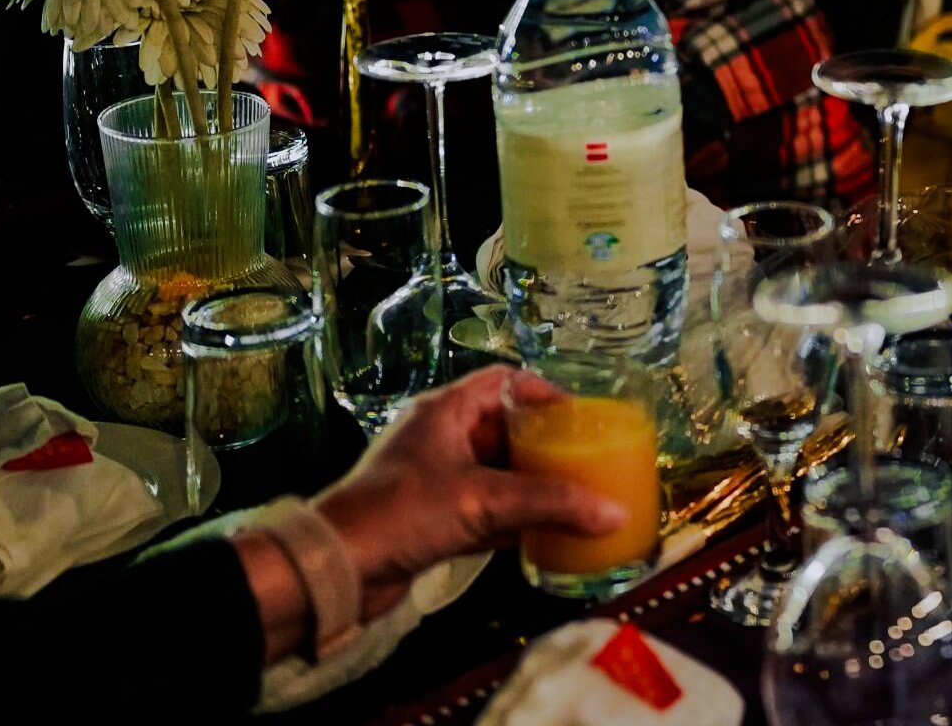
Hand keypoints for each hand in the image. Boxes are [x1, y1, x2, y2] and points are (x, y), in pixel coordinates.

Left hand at [307, 365, 624, 620]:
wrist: (337, 569)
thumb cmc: (403, 513)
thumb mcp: (483, 501)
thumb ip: (550, 504)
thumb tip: (614, 512)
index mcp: (445, 411)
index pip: (504, 382)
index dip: (545, 393)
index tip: (582, 418)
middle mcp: (440, 438)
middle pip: (504, 428)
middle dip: (545, 445)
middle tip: (587, 460)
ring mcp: (434, 480)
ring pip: (496, 472)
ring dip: (531, 485)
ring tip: (576, 495)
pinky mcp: (431, 519)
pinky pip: (485, 510)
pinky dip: (514, 518)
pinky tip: (546, 533)